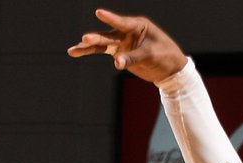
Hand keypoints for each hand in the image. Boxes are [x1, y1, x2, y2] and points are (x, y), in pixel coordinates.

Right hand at [66, 8, 188, 82]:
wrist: (170, 69)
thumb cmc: (165, 56)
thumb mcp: (151, 55)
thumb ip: (132, 58)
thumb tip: (116, 63)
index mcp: (139, 26)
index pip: (123, 22)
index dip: (111, 18)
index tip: (99, 12)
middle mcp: (127, 32)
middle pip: (108, 35)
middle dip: (96, 38)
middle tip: (86, 39)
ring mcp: (122, 42)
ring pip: (101, 43)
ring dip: (88, 47)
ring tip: (73, 51)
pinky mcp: (119, 52)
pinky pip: (102, 51)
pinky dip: (90, 52)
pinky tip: (76, 52)